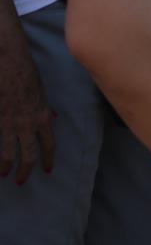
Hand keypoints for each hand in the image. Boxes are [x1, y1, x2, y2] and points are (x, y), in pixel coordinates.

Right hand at [0, 43, 53, 183]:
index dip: (48, 159)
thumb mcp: (42, 92)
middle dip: (26, 171)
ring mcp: (8, 123)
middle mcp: (27, 124)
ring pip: (8, 154)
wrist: (7, 64)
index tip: (47, 170)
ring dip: (6, 167)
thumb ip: (45, 108)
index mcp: (42, 116)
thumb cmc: (26, 74)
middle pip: (29, 155)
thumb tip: (52, 118)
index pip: (49, 144)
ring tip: (3, 174)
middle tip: (22, 181)